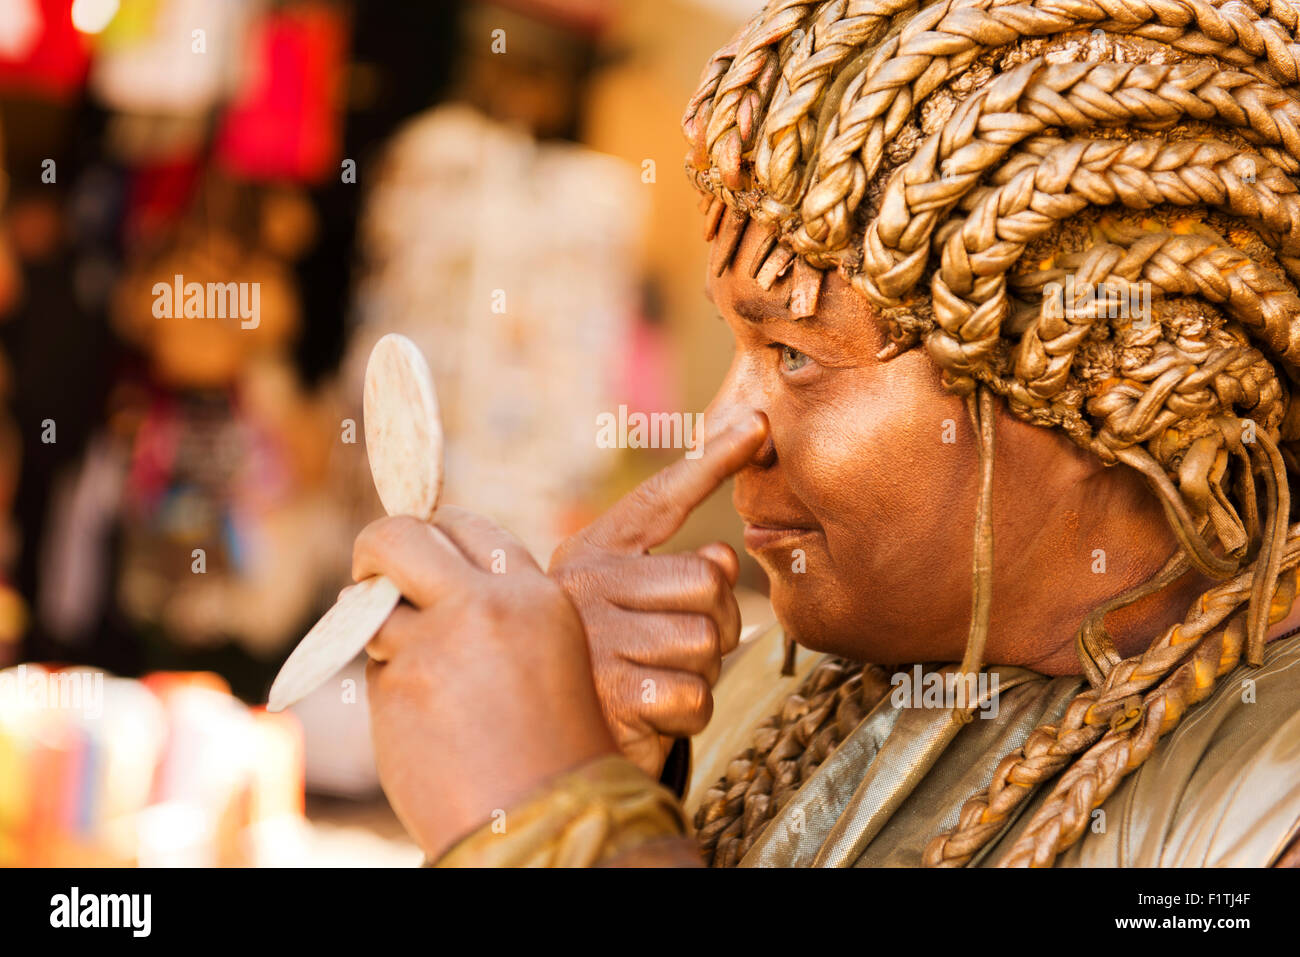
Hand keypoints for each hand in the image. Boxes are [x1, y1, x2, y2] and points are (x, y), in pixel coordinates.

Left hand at [356, 506, 615, 860]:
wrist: (547, 821)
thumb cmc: (553, 743)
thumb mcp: (548, 649)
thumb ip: (497, 605)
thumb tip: (421, 574)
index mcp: (532, 595)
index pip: (464, 525)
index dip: (434, 536)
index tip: (420, 556)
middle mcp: (482, 609)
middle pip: (397, 537)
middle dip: (375, 551)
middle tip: (372, 576)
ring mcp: (433, 650)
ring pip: (373, 610)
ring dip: (381, 631)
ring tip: (421, 671)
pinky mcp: (395, 693)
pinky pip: (374, 669)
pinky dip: (390, 687)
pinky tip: (427, 722)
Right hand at [549, 410, 768, 777]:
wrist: (551, 750)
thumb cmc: (606, 672)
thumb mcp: (631, 612)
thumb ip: (676, 575)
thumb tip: (727, 558)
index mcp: (594, 553)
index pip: (659, 498)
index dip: (711, 461)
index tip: (758, 425)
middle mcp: (588, 583)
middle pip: (708, 578)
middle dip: (715, 620)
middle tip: (678, 646)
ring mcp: (598, 635)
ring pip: (707, 638)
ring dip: (699, 671)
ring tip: (655, 679)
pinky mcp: (615, 691)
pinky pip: (697, 692)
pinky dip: (687, 712)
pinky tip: (650, 713)